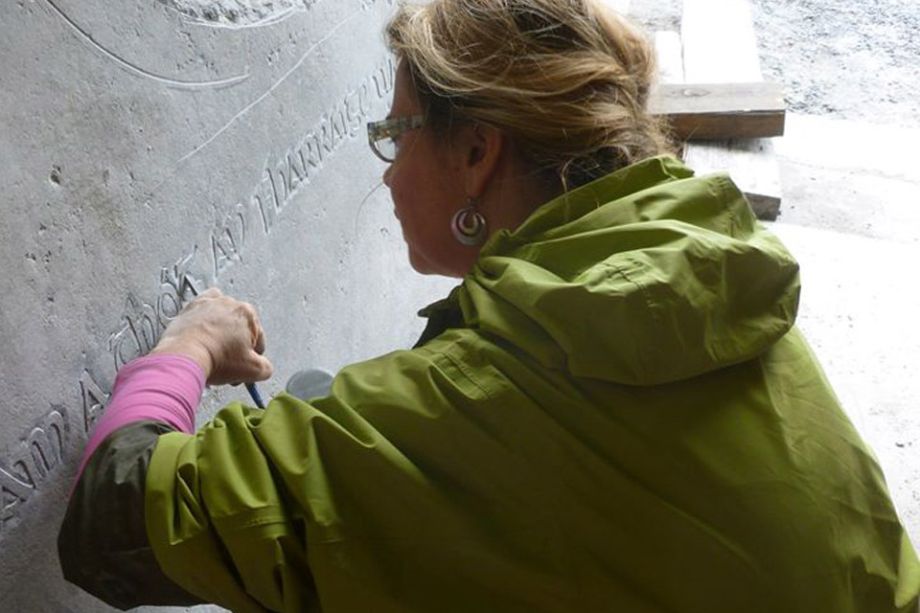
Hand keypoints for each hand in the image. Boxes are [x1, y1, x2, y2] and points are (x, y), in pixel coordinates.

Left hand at [150, 288, 273, 385]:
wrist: (183, 357)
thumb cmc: (216, 359)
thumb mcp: (253, 370)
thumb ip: (265, 368)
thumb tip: (263, 367)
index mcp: (249, 315)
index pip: (258, 340)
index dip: (251, 358)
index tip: (242, 368)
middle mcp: (230, 303)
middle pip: (239, 330)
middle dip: (235, 347)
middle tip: (226, 364)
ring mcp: (209, 303)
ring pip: (222, 319)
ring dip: (221, 332)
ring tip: (213, 351)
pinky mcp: (191, 307)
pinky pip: (203, 309)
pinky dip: (204, 319)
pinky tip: (202, 333)